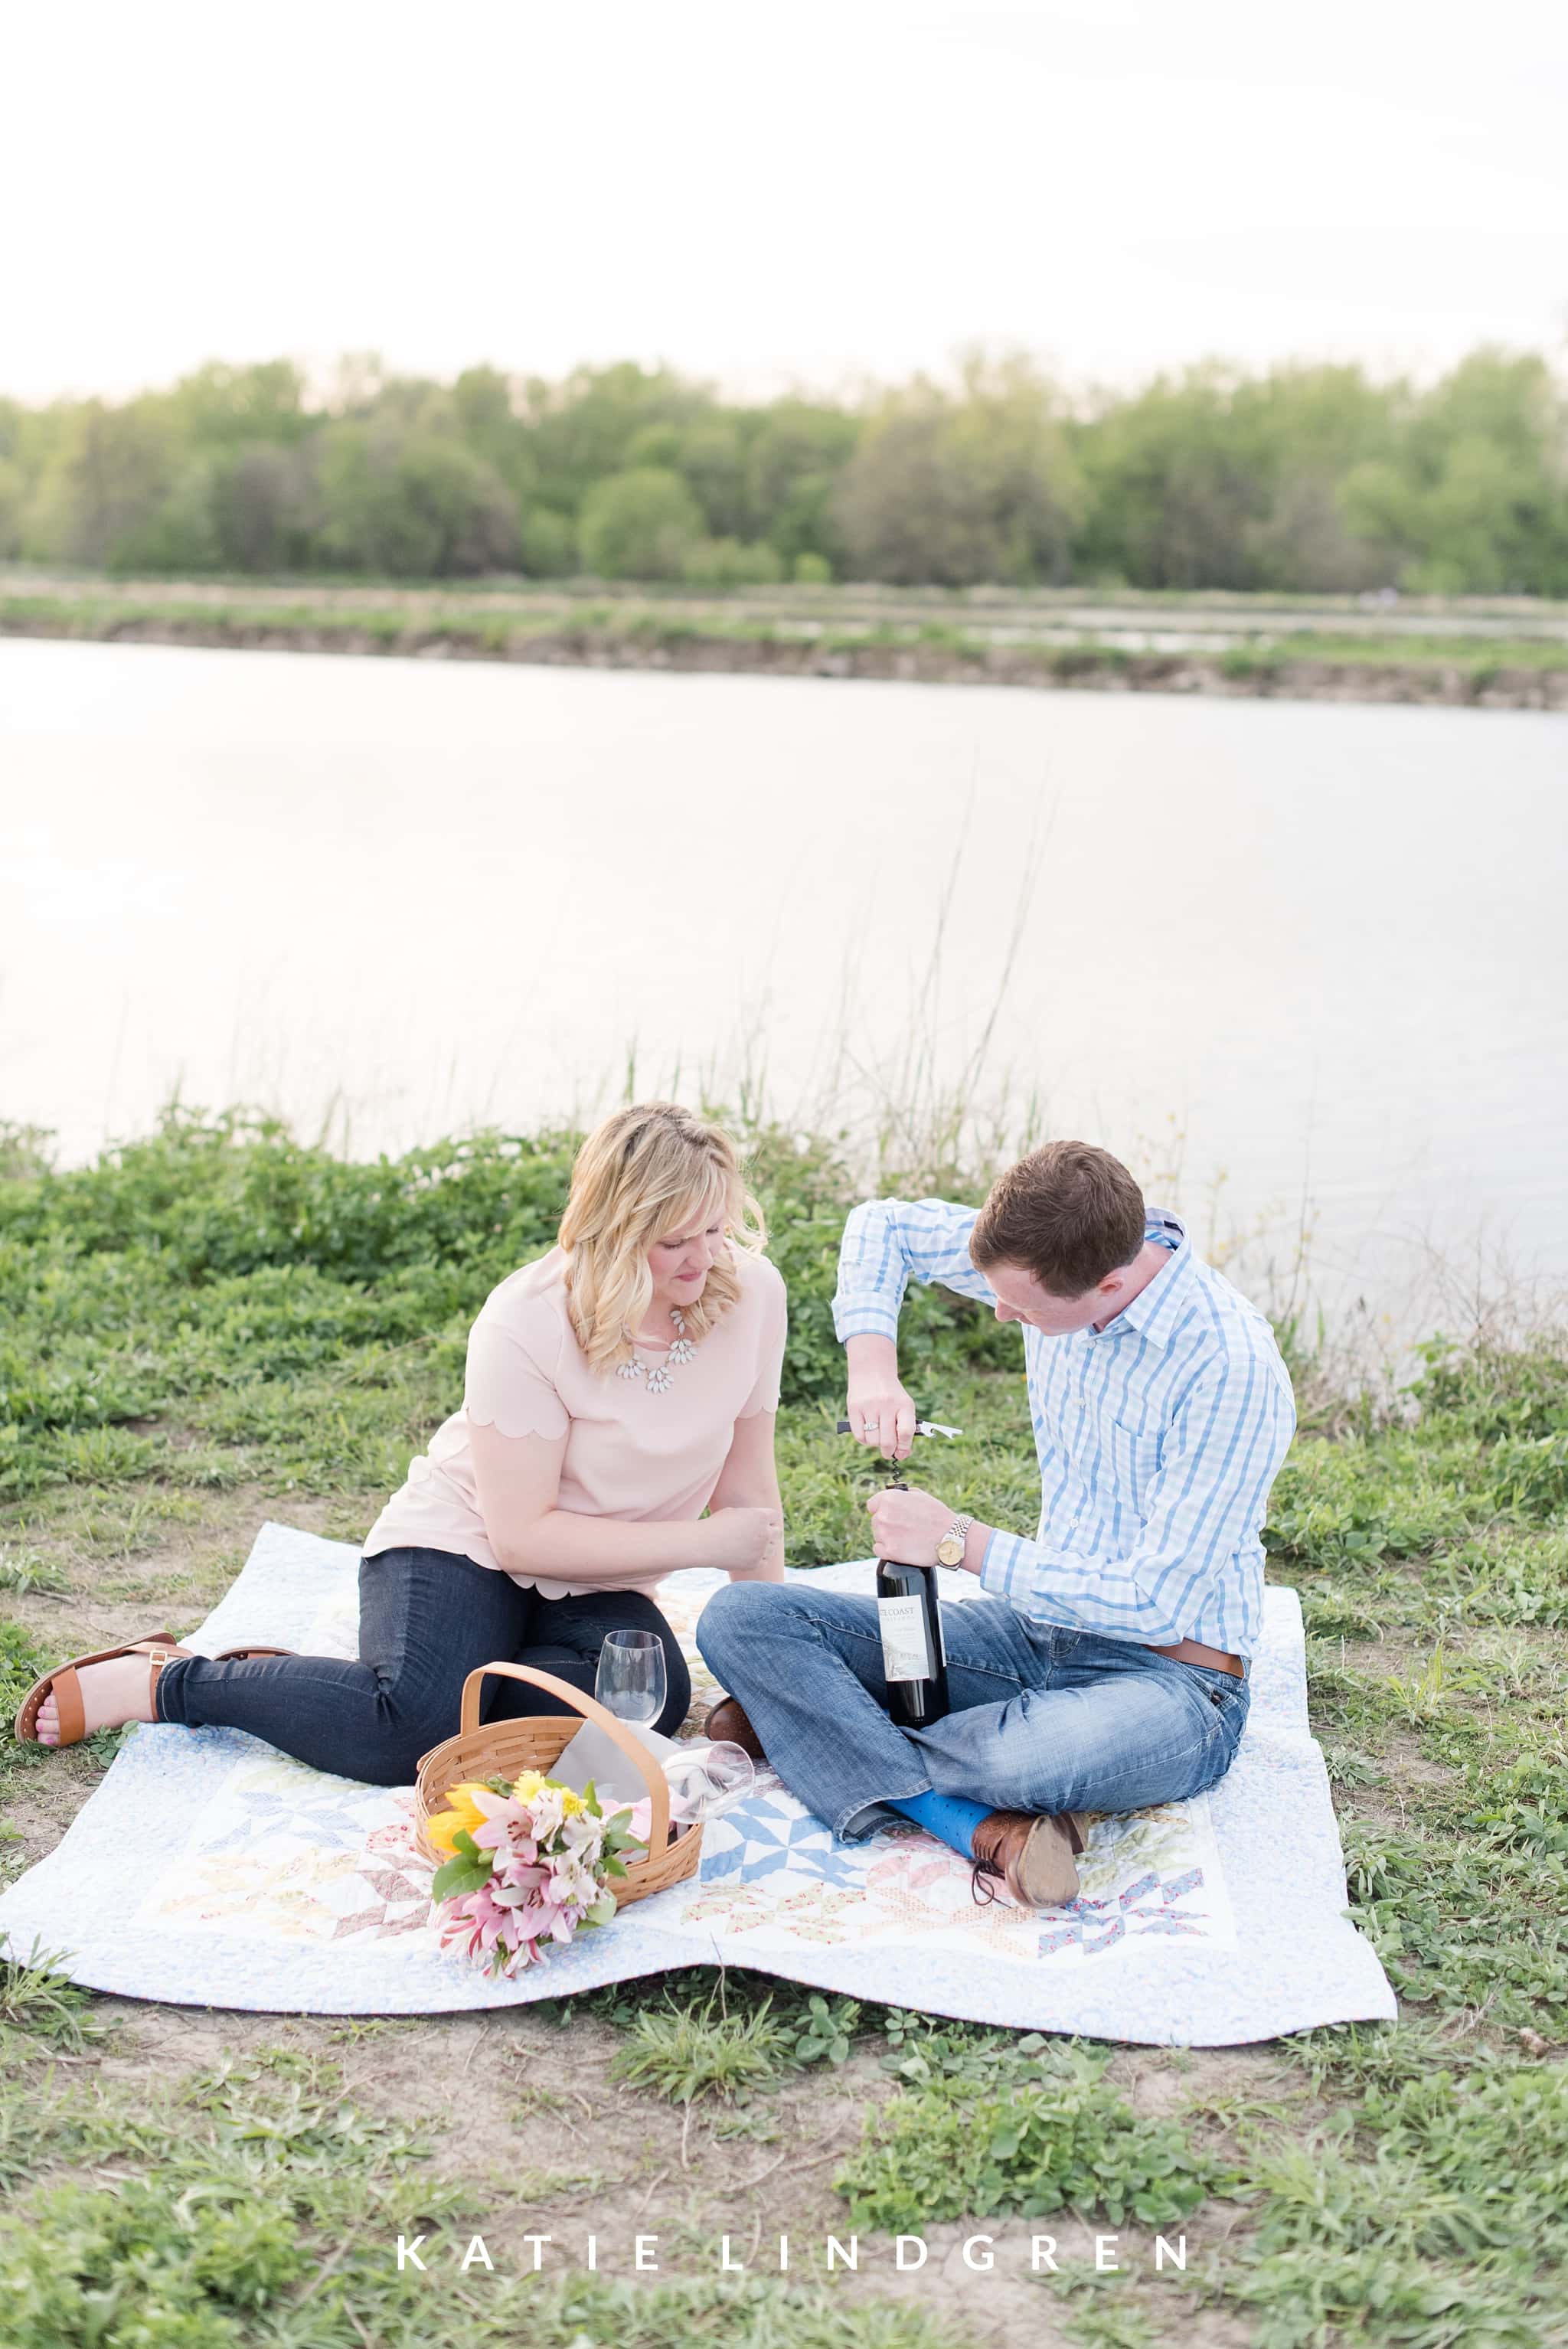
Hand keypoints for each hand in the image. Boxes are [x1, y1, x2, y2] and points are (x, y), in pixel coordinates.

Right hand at [704, 1505, 783, 1578]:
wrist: (704, 1544)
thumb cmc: (716, 1525)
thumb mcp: (735, 1513)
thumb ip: (752, 1517)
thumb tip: (762, 1522)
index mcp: (760, 1516)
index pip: (775, 1516)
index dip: (768, 1518)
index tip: (759, 1521)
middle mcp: (764, 1533)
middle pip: (778, 1532)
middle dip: (770, 1532)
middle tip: (758, 1534)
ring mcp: (761, 1549)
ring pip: (773, 1548)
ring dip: (766, 1546)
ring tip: (750, 1544)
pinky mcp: (755, 1563)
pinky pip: (764, 1560)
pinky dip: (759, 1558)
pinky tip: (748, 1554)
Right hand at [845, 1341, 916, 1460]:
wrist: (872, 1371)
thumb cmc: (891, 1395)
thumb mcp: (904, 1406)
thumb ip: (906, 1430)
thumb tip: (901, 1455)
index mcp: (904, 1404)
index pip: (906, 1432)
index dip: (904, 1447)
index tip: (901, 1452)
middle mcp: (887, 1404)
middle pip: (887, 1441)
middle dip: (888, 1452)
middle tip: (887, 1452)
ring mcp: (869, 1405)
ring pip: (872, 1441)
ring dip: (875, 1444)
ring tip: (877, 1436)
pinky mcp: (854, 1407)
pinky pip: (859, 1436)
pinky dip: (864, 1440)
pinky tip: (867, 1433)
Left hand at [866, 1483, 953, 1567]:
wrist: (950, 1537)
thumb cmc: (938, 1516)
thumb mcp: (920, 1495)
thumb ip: (901, 1496)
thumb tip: (893, 1498)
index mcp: (889, 1499)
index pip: (872, 1505)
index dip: (881, 1509)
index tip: (889, 1514)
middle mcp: (883, 1515)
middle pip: (875, 1521)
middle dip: (887, 1524)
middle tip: (904, 1528)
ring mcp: (885, 1534)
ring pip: (877, 1535)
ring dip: (888, 1537)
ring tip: (907, 1537)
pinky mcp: (889, 1551)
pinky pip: (878, 1549)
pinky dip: (886, 1550)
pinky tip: (901, 1547)